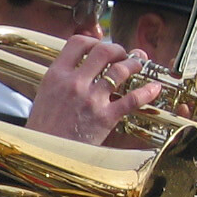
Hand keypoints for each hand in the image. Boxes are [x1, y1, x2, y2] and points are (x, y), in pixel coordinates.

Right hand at [24, 36, 163, 144]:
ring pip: (120, 70)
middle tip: (122, 55)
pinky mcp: (105, 117)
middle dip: (118, 49)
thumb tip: (77, 69)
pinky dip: (147, 92)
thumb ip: (60, 80)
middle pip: (103, 50)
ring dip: (134, 63)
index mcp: (55, 75)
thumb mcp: (43, 96)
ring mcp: (91, 99)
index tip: (99, 46)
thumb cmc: (42, 130)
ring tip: (138, 65)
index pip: (77, 42)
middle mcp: (74, 83)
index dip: (93, 40)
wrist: (43, 155)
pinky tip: (154, 88)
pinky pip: (132, 99)